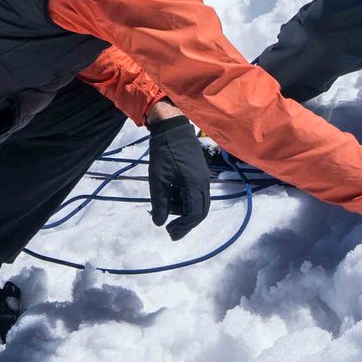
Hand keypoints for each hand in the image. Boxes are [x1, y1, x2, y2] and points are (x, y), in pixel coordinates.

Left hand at [144, 114, 211, 238]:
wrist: (172, 128)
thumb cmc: (164, 152)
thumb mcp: (158, 179)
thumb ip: (160, 202)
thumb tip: (159, 223)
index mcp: (195, 185)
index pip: (194, 214)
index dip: (183, 227)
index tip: (169, 233)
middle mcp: (204, 184)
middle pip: (200, 212)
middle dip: (185, 223)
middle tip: (170, 230)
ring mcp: (203, 178)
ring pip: (198, 203)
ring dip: (184, 210)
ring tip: (165, 209)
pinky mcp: (199, 173)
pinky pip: (196, 193)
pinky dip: (184, 200)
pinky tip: (171, 197)